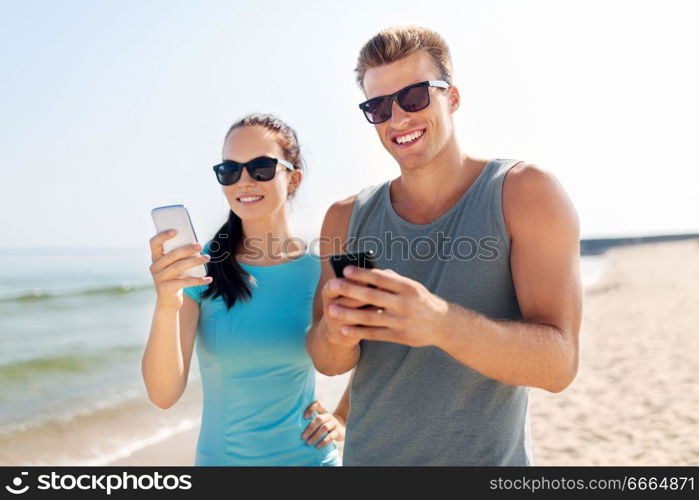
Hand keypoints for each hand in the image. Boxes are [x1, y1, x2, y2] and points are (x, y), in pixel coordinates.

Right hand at [149, 230, 211, 310]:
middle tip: (201, 245)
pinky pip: (185, 282)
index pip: (154, 243)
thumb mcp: (175, 266)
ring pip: (179, 267)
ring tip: (207, 258)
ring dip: (195, 261)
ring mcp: (159, 278)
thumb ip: (180, 255)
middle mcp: (155, 267)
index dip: (163, 235)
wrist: (168, 301)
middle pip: (172, 255)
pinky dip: (199, 280)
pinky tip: (208, 279)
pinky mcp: (166, 289)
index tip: (176, 230)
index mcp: (156, 258)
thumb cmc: (175, 278)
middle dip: (187, 249)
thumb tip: (197, 244)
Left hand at [301, 401, 345, 447]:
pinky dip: (323, 442)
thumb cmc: (325, 423)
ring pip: (324, 428)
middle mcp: (329, 416)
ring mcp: (334, 424)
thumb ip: (311, 418)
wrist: (341, 427)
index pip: (317, 404)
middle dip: (310, 428)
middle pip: (319, 419)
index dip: (311, 409)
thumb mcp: (320, 418)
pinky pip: (331, 437)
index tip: (304, 417)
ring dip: (315, 436)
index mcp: (323, 411)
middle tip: (303, 437)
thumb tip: (294, 425)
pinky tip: (317, 446)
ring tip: (309, 443)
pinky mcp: (338, 432)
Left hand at [326, 266, 449, 347]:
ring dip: (349, 314)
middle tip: (333, 286)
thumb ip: (392, 279)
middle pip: (373, 297)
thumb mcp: (412, 286)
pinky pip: (375, 334)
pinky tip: (343, 328)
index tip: (346, 270)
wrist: (442, 325)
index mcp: (408, 287)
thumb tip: (369, 272)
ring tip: (331, 310)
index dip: (363, 274)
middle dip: (351, 291)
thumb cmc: (421, 300)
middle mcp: (405, 304)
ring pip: (370, 317)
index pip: (382, 278)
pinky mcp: (399, 336)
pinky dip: (358, 331)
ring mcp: (401, 321)